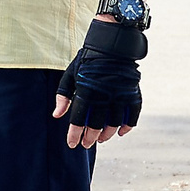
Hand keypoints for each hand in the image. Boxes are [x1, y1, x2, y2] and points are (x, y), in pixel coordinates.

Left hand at [55, 19, 145, 147]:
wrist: (112, 46)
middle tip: (86, 144)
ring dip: (107, 134)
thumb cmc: (87, 61)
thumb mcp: (70, 75)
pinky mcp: (132, 93)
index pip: (79, 120)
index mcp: (86, 92)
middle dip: (90, 137)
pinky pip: (133, 115)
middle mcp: (104, 96)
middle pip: (97, 125)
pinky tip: (121, 133)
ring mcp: (120, 95)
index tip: (72, 144)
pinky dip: (128, 126)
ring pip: (114, 123)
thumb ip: (63, 96)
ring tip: (101, 139)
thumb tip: (57, 116)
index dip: (75, 134)